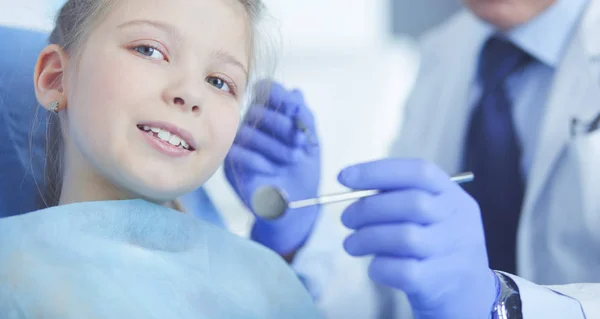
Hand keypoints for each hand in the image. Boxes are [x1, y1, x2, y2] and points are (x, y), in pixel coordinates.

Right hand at [224, 82, 320, 254]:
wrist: (296, 205)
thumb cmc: (302, 172)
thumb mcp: (311, 141)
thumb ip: (304, 116)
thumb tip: (295, 93)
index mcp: (270, 115)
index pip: (266, 91)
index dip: (280, 99)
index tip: (296, 113)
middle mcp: (253, 126)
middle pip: (257, 110)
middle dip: (283, 126)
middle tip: (300, 143)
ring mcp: (240, 145)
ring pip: (248, 132)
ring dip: (275, 146)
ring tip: (293, 159)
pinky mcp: (231, 166)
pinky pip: (237, 153)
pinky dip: (258, 160)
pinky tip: (272, 169)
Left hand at [338, 159, 498, 318]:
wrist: (469, 296)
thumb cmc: (436, 247)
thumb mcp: (431, 215)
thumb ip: (400, 197)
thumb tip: (353, 186)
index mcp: (454, 196)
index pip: (419, 172)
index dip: (377, 171)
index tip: (343, 177)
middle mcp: (459, 220)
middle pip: (411, 203)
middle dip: (367, 209)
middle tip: (346, 219)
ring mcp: (453, 252)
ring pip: (404, 237)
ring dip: (366, 238)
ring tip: (351, 245)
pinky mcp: (440, 283)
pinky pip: (401, 270)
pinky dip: (378, 266)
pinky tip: (374, 266)